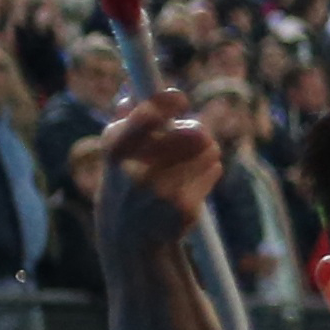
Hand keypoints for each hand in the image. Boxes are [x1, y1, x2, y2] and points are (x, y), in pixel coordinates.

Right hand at [97, 86, 220, 257]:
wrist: (130, 235)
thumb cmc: (127, 183)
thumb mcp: (117, 153)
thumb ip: (126, 121)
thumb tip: (133, 94)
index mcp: (116, 148)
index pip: (148, 114)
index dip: (169, 101)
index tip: (179, 100)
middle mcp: (136, 169)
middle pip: (194, 131)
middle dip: (198, 131)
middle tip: (195, 137)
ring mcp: (161, 190)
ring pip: (209, 148)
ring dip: (206, 151)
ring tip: (192, 162)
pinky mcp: (184, 207)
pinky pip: (213, 169)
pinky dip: (209, 170)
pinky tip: (193, 182)